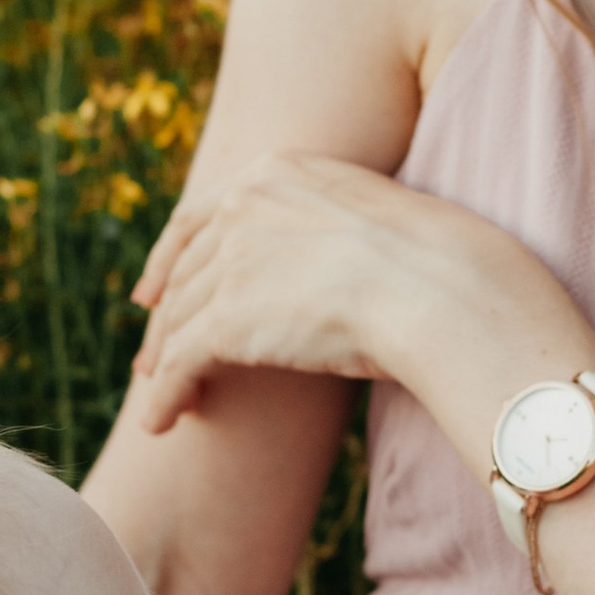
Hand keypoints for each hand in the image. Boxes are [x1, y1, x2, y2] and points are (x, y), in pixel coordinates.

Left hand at [128, 154, 594, 431]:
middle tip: (155, 356)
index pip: (199, 217)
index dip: (168, 259)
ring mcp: (232, 260)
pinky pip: (180, 362)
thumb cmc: (436, 261)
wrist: (442, 286)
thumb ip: (330, 230)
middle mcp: (243, 205)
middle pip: (185, 272)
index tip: (152, 293)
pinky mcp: (227, 318)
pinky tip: (159, 423)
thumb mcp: (373, 218)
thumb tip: (331, 268)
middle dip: (165, 317)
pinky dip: (164, 396)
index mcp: (276, 171)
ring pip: (178, 319)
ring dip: (163, 363)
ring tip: (159, 398)